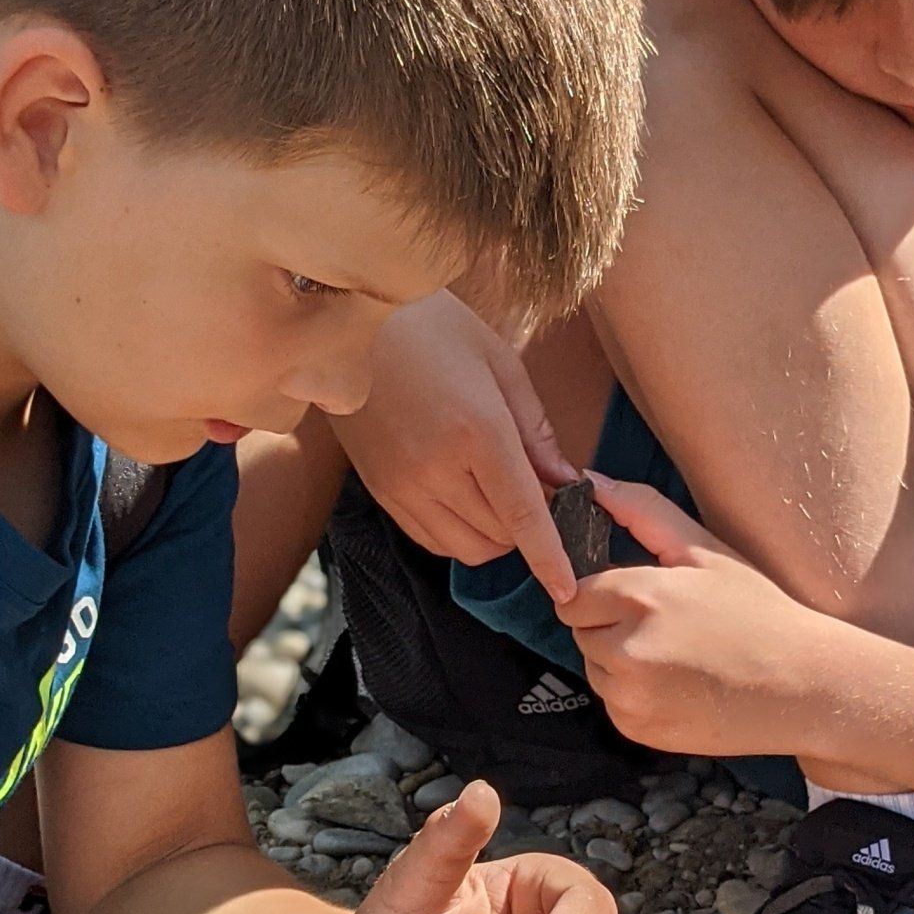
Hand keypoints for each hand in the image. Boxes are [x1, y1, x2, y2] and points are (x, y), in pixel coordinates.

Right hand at [331, 290, 580, 597]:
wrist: (346, 323)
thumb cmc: (432, 326)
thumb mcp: (499, 361)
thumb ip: (535, 427)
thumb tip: (564, 479)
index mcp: (477, 431)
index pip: (523, 515)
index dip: (549, 558)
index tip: (567, 590)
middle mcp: (436, 469)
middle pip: (498, 537)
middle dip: (528, 530)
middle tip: (538, 492)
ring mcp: (403, 485)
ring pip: (464, 548)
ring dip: (494, 536)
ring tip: (501, 496)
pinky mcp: (381, 491)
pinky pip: (430, 539)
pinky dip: (459, 535)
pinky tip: (468, 501)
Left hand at [561, 474, 837, 755]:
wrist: (802, 687)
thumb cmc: (758, 612)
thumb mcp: (706, 552)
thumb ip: (643, 512)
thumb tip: (592, 481)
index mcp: (640, 598)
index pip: (575, 595)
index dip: (605, 594)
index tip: (640, 599)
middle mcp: (626, 650)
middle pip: (581, 632)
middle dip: (611, 626)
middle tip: (668, 628)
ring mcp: (630, 697)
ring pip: (595, 668)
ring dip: (620, 661)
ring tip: (678, 657)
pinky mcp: (637, 729)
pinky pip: (614, 704)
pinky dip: (635, 696)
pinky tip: (680, 687)